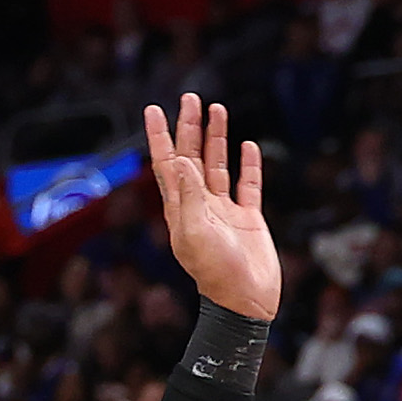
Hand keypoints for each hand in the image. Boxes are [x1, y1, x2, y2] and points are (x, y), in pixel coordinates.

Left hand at [144, 95, 277, 324]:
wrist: (245, 302)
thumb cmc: (216, 274)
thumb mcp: (196, 234)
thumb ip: (188, 197)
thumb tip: (181, 162)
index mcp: (180, 209)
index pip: (167, 164)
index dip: (160, 137)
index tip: (153, 110)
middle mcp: (199, 206)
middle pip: (191, 157)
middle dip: (189, 127)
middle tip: (189, 98)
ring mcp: (224, 212)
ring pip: (218, 166)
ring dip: (217, 138)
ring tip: (217, 109)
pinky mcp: (248, 219)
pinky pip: (247, 185)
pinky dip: (248, 165)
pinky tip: (247, 146)